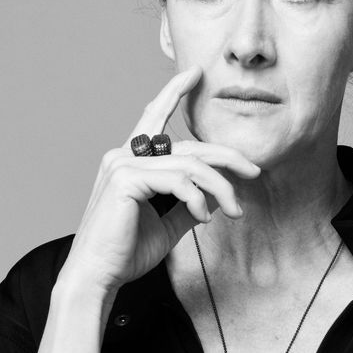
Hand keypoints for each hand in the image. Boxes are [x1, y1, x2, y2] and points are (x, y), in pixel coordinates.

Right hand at [59, 66, 259, 295]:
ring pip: (190, 164)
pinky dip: (198, 199)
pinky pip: (178, 180)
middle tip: (255, 170)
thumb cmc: (126, 252)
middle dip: (226, 155)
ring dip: (220, 187)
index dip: (173, 93)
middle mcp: (123, 156)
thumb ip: (189, 204)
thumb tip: (217, 193)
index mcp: (129, 162)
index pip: (153, 117)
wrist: (98, 277)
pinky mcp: (126, 179)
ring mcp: (122, 164)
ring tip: (235, 210)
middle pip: (187, 145)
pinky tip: (204, 218)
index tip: (195, 75)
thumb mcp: (167, 224)